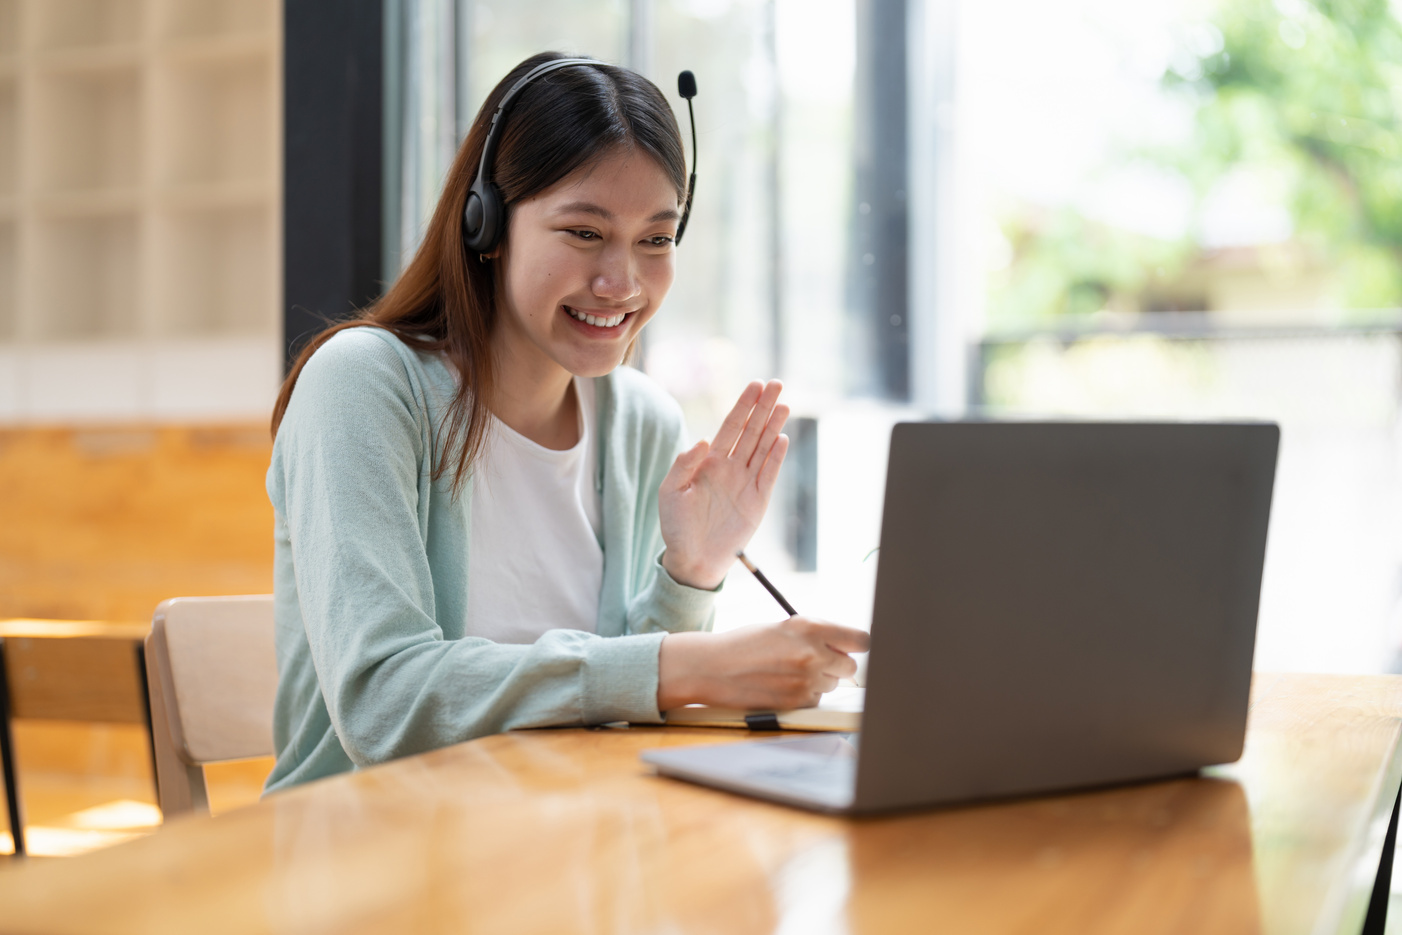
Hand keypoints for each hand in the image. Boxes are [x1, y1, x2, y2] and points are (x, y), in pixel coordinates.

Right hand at [657, 618, 870, 710]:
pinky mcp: (797, 702)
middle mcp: (812, 653)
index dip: (857, 645)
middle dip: (837, 664)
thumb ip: (815, 634)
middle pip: (850, 666)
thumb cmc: (745, 644)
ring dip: (819, 680)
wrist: (713, 667)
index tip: (854, 647)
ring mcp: (806, 680)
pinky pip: (816, 700)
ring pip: (832, 684)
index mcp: (810, 627)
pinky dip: (805, 696)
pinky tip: (782, 686)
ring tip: (790, 672)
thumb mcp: (782, 627)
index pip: (860, 639)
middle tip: (816, 661)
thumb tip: (845, 644)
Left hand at [658, 380, 788, 589]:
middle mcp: (731, 467)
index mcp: (709, 461)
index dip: (743, 405)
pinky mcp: (758, 502)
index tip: (755, 384)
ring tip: (784, 404)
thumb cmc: (676, 526)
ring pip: (763, 447)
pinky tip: (781, 438)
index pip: (730, 426)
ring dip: (774, 426)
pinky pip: (769, 474)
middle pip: (751, 431)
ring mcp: (746, 483)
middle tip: (776, 384)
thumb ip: (684, 463)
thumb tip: (704, 439)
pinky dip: (776, 457)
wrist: (692, 559)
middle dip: (763, 407)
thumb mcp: (670, 491)